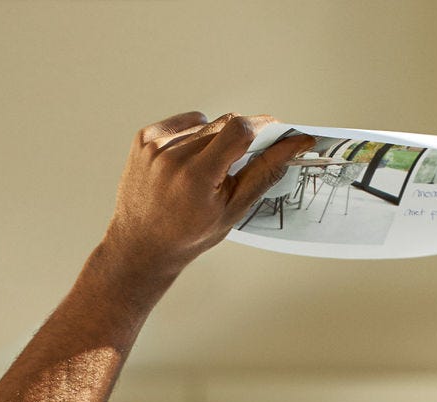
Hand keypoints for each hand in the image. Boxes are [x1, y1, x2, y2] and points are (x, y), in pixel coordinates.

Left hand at [97, 112, 314, 281]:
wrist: (141, 244)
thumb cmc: (189, 234)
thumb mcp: (233, 209)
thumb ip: (265, 172)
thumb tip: (295, 144)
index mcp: (197, 176)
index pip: (240, 130)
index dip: (264, 126)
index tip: (277, 131)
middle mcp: (173, 156)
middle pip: (225, 124)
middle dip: (240, 139)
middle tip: (237, 164)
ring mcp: (155, 145)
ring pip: (206, 124)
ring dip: (214, 140)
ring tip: (204, 172)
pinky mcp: (144, 138)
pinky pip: (184, 123)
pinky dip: (193, 136)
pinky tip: (186, 163)